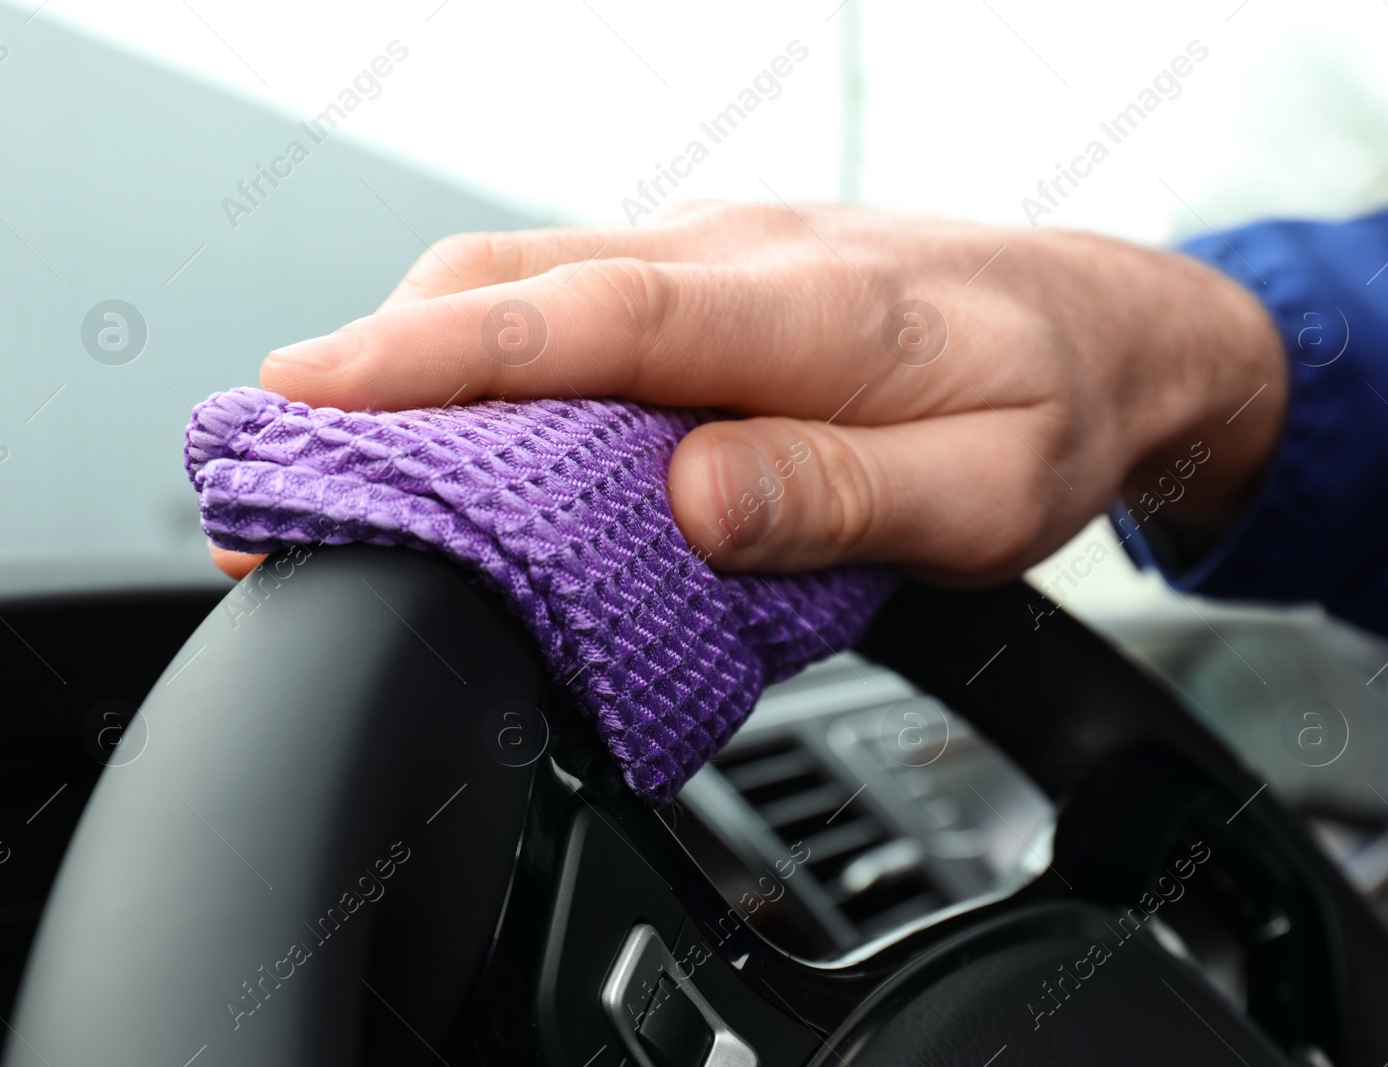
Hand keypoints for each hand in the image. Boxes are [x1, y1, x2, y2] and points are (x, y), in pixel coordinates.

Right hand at [213, 202, 1285, 583]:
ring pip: (531, 279)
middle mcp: (744, 256)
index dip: (444, 358)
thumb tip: (689, 498)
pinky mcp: (712, 277)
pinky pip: (573, 296)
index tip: (315, 392)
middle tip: (271, 456)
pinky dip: (486, 346)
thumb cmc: (1056, 411)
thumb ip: (837, 496)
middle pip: (524, 283)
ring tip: (330, 443)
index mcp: (810, 309)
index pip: (596, 318)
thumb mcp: (985, 493)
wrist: (1116, 330)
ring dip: (417, 347)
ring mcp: (720, 255)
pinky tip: (454, 407)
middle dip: (377, 359)